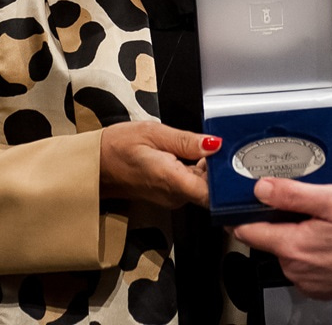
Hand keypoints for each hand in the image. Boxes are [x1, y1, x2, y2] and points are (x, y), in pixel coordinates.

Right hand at [99, 122, 221, 208]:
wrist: (94, 166)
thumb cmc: (117, 146)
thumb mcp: (153, 133)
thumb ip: (186, 140)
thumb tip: (216, 143)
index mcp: (173, 181)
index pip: (213, 194)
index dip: (228, 180)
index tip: (236, 160)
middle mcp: (176, 196)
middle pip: (212, 189)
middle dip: (221, 169)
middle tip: (226, 145)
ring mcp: (173, 198)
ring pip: (203, 186)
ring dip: (209, 169)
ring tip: (210, 146)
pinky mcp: (169, 195)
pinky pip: (192, 185)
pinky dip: (198, 171)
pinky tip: (195, 154)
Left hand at [231, 178, 331, 298]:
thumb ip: (292, 194)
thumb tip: (259, 188)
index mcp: (293, 247)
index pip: (246, 230)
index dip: (243, 210)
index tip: (244, 197)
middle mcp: (295, 270)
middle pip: (268, 238)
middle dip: (280, 218)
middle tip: (306, 201)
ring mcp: (307, 282)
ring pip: (286, 250)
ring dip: (297, 233)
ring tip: (326, 220)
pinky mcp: (320, 288)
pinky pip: (303, 263)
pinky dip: (311, 249)